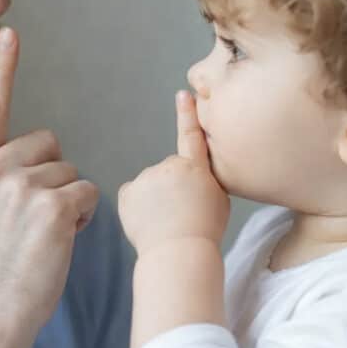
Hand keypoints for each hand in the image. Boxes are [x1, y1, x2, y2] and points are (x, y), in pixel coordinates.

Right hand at [0, 27, 98, 334]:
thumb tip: (28, 161)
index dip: (2, 70)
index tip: (8, 32)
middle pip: (48, 143)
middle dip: (52, 174)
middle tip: (33, 220)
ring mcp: (20, 186)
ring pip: (70, 170)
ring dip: (68, 199)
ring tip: (42, 236)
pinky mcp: (52, 205)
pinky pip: (88, 191)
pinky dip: (84, 215)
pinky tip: (60, 240)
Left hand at [118, 91, 229, 255]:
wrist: (179, 253)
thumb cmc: (204, 231)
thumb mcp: (219, 199)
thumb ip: (205, 179)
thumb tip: (192, 176)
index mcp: (195, 167)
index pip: (191, 134)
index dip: (187, 113)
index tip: (184, 93)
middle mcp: (169, 166)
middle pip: (168, 172)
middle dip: (171, 187)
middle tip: (180, 213)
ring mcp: (146, 177)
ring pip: (149, 185)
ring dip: (154, 199)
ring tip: (165, 222)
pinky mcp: (127, 192)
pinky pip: (132, 196)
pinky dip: (137, 207)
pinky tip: (148, 222)